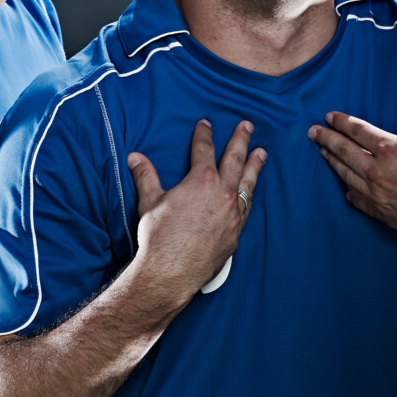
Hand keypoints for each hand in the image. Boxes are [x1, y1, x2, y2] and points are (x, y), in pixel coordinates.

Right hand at [126, 119, 266, 311]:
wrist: (171, 272)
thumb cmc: (158, 237)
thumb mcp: (149, 202)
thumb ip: (146, 176)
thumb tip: (135, 157)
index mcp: (201, 181)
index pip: (204, 150)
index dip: (204, 135)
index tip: (206, 124)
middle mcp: (222, 193)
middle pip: (234, 160)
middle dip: (240, 140)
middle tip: (247, 126)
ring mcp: (232, 214)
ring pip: (247, 183)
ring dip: (254, 166)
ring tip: (261, 153)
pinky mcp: (236, 232)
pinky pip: (246, 207)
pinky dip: (249, 195)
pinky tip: (250, 191)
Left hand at [310, 112, 396, 241]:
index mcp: (390, 149)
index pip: (358, 130)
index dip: (342, 122)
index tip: (329, 117)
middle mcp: (377, 171)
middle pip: (344, 151)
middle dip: (327, 139)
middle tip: (313, 132)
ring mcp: (376, 193)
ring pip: (347, 175)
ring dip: (334, 162)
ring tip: (324, 153)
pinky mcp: (381, 213)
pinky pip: (359, 200)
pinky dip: (350, 193)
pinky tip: (346, 190)